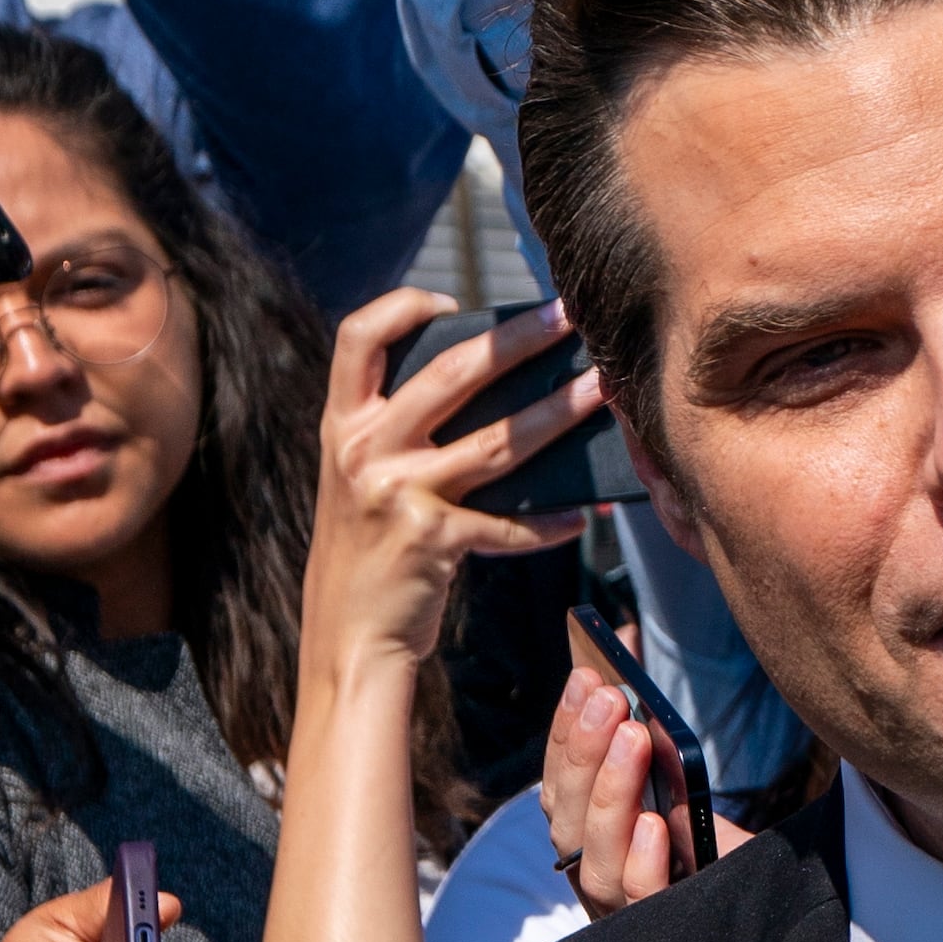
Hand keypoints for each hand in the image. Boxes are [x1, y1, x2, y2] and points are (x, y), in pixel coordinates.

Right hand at [310, 293, 592, 675]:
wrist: (348, 640)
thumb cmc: (366, 555)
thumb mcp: (359, 482)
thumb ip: (398, 437)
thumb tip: (490, 393)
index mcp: (344, 427)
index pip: (357, 337)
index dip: (402, 307)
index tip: (452, 301)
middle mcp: (366, 451)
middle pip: (451, 373)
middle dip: (518, 339)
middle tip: (566, 317)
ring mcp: (398, 495)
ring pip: (497, 441)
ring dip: (557, 414)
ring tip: (598, 392)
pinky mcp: (433, 542)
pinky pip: (507, 524)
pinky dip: (547, 523)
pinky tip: (580, 516)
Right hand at [541, 633, 747, 920]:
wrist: (767, 903)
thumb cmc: (709, 838)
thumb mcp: (677, 775)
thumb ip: (646, 721)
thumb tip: (625, 637)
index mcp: (587, 836)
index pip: (560, 784)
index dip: (567, 730)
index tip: (587, 676)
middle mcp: (593, 874)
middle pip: (570, 817)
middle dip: (586, 752)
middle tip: (612, 698)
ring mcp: (622, 911)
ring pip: (598, 858)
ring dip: (612, 793)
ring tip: (636, 738)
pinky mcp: (661, 933)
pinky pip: (641, 903)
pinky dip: (642, 862)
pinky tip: (656, 823)